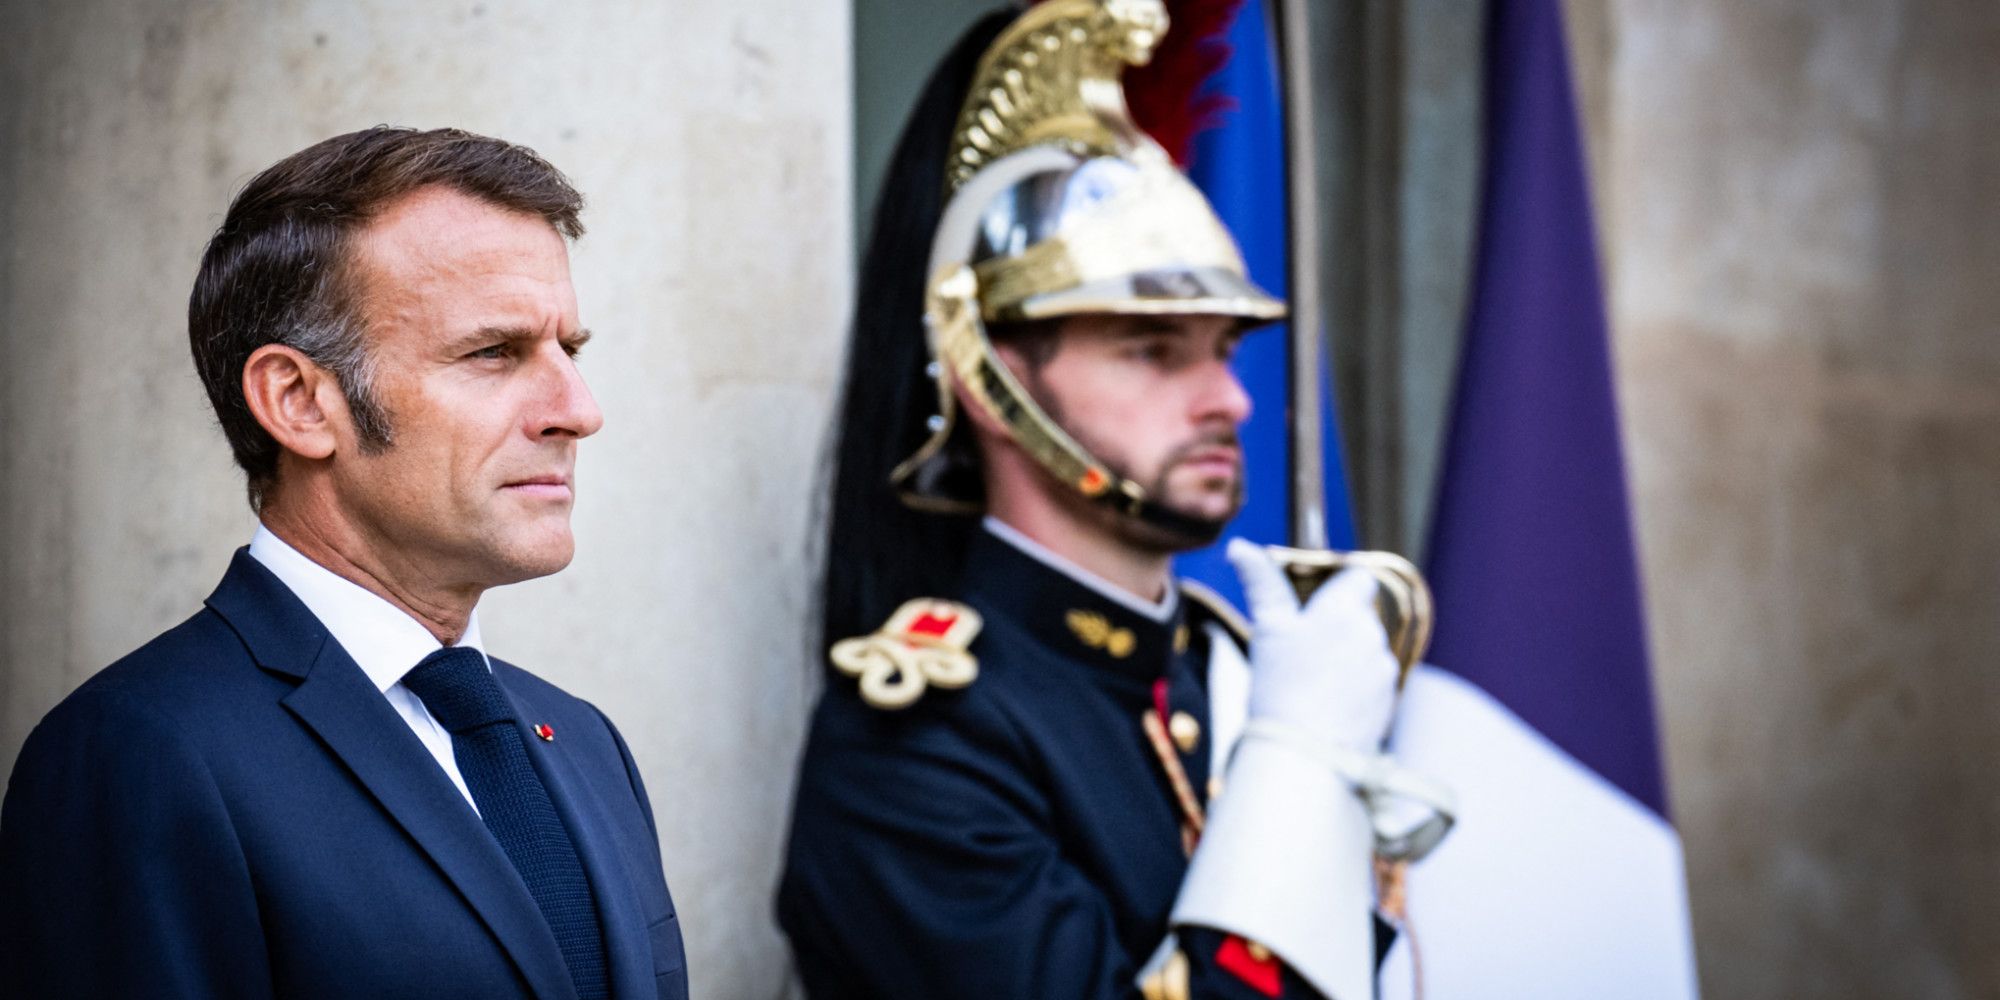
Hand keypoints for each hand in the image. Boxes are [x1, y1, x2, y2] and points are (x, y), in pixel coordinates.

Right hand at [1226, 539, 1399, 751]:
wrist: (1304, 754)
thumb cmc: (1281, 688)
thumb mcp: (1267, 629)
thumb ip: (1260, 582)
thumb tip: (1240, 547)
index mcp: (1346, 609)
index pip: (1360, 578)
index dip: (1341, 586)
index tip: (1317, 603)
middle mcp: (1373, 634)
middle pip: (1360, 616)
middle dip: (1338, 627)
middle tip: (1303, 651)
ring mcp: (1384, 670)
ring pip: (1366, 650)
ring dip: (1347, 658)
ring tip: (1313, 683)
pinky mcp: (1388, 703)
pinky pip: (1372, 683)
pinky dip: (1355, 689)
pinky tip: (1327, 706)